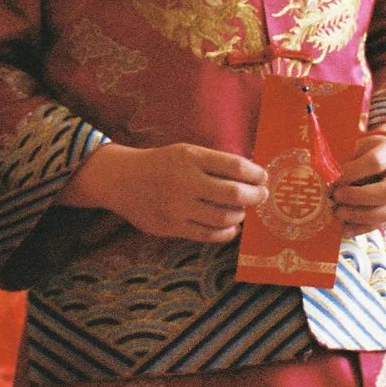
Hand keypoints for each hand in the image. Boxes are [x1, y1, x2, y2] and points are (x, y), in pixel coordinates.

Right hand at [65, 141, 267, 242]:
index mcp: (190, 157)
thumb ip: (214, 162)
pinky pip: (208, 234)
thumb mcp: (185, 152)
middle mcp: (185, 181)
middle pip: (233, 193)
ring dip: (240, 214)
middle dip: (255, 196)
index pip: (234, 166)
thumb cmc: (161, 164)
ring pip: (224, 217)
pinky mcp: (172, 227)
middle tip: (262, 196)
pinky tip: (230, 226)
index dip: (255, 174)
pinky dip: (226, 232)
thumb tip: (252, 176)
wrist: (122, 180)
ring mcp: (178, 206)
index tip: (263, 177)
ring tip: (242, 210)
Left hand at [330, 128, 385, 231]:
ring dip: (361, 216)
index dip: (353, 172)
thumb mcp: (358, 145)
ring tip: (338, 213)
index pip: (376, 162)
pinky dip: (363, 228)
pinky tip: (345, 229)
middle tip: (336, 197)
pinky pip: (384, 223)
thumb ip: (346, 160)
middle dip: (358, 197)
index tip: (334, 179)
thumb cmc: (369, 150)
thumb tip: (325, 177)